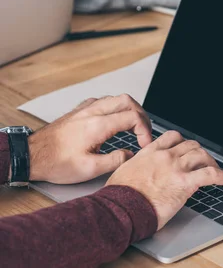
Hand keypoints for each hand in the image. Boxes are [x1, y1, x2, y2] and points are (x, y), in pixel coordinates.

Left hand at [27, 94, 151, 183]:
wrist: (32, 155)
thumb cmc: (55, 162)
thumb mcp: (88, 169)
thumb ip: (114, 161)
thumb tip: (131, 155)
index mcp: (97, 126)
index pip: (132, 117)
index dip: (145, 130)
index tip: (144, 144)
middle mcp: (92, 112)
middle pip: (127, 100)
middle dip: (141, 115)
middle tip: (143, 131)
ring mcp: (84, 109)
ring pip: (115, 98)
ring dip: (129, 109)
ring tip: (133, 126)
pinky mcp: (78, 111)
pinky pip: (102, 101)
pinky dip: (114, 108)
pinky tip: (113, 119)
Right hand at [107, 131, 222, 229]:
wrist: (119, 209)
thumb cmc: (118, 197)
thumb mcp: (123, 173)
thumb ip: (135, 168)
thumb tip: (137, 173)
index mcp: (149, 153)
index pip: (172, 137)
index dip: (183, 142)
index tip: (187, 149)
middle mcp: (165, 156)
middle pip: (191, 145)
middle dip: (200, 153)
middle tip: (205, 163)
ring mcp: (176, 167)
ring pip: (202, 155)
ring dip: (213, 162)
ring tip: (218, 171)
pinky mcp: (185, 183)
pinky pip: (212, 174)